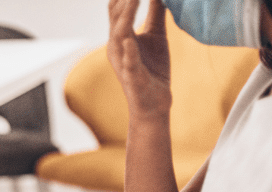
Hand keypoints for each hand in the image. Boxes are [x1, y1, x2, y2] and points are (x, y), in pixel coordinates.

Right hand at [108, 0, 171, 119]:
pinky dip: (129, 52)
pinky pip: (128, 63)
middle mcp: (116, 46)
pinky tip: (131, 40)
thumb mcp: (156, 35)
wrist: (154, 102)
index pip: (117, 6)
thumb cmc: (153, 69)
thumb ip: (156, 12)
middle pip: (115, 15)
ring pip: (118, 35)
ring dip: (127, 15)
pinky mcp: (132, 77)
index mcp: (120, 35)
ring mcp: (122, 62)